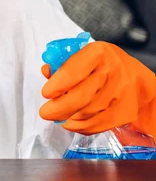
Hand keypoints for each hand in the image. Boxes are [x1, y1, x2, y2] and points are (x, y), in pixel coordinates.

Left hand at [39, 41, 155, 136]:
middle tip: (45, 112)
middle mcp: (112, 72)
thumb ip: (63, 64)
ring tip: (59, 115)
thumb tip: (47, 71)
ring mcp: (120, 94)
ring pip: (87, 113)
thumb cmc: (103, 66)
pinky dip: (80, 127)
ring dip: (68, 117)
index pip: (73, 71)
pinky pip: (97, 125)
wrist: (136, 81)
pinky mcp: (125, 113)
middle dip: (58, 108)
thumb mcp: (85, 55)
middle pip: (81, 97)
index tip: (46, 93)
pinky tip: (72, 121)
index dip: (57, 85)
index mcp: (98, 53)